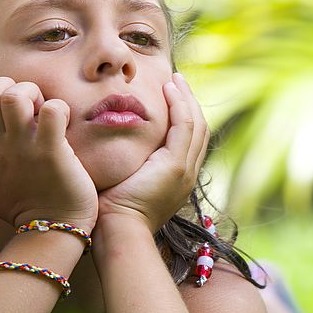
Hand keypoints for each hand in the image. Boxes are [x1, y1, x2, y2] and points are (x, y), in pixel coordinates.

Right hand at [0, 77, 97, 233]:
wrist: (52, 231)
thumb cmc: (23, 210)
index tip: (5, 110)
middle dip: (10, 86)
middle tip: (29, 104)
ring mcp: (24, 148)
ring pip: (15, 96)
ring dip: (33, 93)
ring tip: (44, 111)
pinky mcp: (52, 151)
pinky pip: (52, 111)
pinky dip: (59, 108)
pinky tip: (64, 122)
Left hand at [96, 73, 209, 232]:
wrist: (118, 232)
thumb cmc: (112, 214)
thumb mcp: (126, 185)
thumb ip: (130, 167)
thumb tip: (116, 151)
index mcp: (178, 180)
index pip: (191, 142)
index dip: (185, 117)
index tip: (173, 97)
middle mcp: (188, 174)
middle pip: (200, 130)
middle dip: (190, 103)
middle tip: (179, 82)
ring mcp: (185, 170)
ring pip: (196, 124)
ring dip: (186, 98)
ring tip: (175, 80)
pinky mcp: (175, 165)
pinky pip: (184, 125)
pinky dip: (179, 104)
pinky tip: (168, 89)